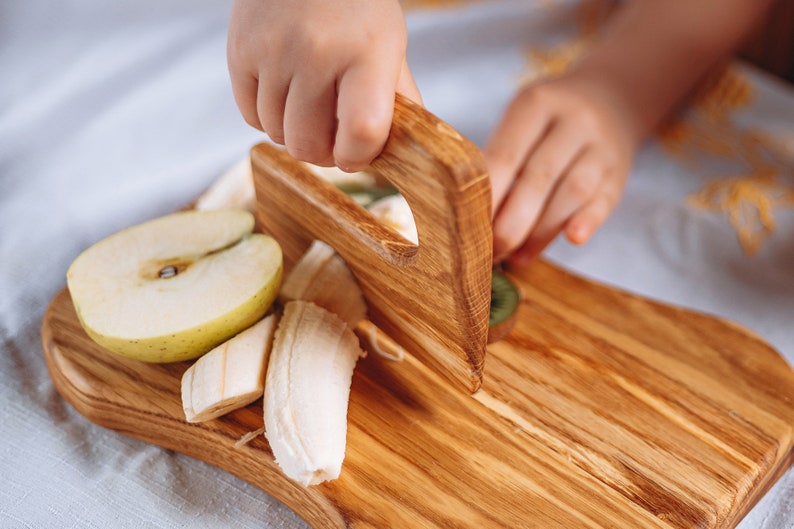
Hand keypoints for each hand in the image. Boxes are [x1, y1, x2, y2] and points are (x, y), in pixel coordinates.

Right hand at [227, 0, 420, 170]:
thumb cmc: (356, 6)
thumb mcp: (390, 44)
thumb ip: (399, 99)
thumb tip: (401, 151)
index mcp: (367, 52)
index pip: (361, 131)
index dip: (358, 156)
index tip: (357, 153)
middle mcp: (317, 51)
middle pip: (309, 144)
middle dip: (323, 153)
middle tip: (331, 138)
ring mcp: (273, 51)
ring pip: (278, 135)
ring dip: (294, 133)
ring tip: (310, 106)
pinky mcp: (240, 51)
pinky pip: (251, 116)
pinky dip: (269, 116)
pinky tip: (285, 93)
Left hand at [484, 70, 638, 263]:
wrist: (609, 97)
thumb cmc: (545, 122)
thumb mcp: (521, 121)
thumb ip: (500, 161)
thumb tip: (471, 217)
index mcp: (535, 104)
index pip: (505, 155)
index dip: (486, 196)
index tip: (467, 228)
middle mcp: (573, 120)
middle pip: (538, 177)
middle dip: (510, 223)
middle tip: (491, 253)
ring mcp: (601, 145)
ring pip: (573, 192)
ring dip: (542, 232)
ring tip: (517, 257)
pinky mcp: (619, 171)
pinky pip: (604, 199)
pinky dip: (589, 221)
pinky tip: (572, 239)